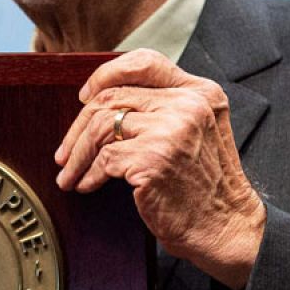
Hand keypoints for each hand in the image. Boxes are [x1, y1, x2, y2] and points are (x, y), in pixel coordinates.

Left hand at [56, 48, 265, 289]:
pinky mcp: (154, 158)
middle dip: (78, 126)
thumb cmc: (204, 187)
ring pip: (102, 126)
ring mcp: (171, 130)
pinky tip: (87, 185)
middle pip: (113, 96)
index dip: (106, 74)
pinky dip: (89, 174)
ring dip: (77, 154)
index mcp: (200, 92)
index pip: (145, 62)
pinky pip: (104, 159)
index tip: (85, 97)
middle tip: (64, 152)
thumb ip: (165, 109)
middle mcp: (187, 104)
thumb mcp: (197, 132)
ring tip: (69, 174)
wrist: (225, 227)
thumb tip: (103, 101)